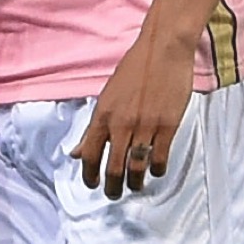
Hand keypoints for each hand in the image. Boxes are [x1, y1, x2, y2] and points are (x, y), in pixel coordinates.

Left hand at [72, 20, 196, 198]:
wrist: (164, 49)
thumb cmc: (135, 68)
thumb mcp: (107, 96)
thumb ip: (93, 127)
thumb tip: (76, 152)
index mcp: (103, 115)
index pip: (89, 154)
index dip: (89, 175)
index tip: (93, 184)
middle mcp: (121, 123)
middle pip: (113, 168)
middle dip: (112, 187)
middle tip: (114, 194)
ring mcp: (145, 126)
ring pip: (136, 168)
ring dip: (135, 183)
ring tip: (136, 186)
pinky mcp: (168, 125)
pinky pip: (159, 158)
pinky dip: (157, 170)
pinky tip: (156, 170)